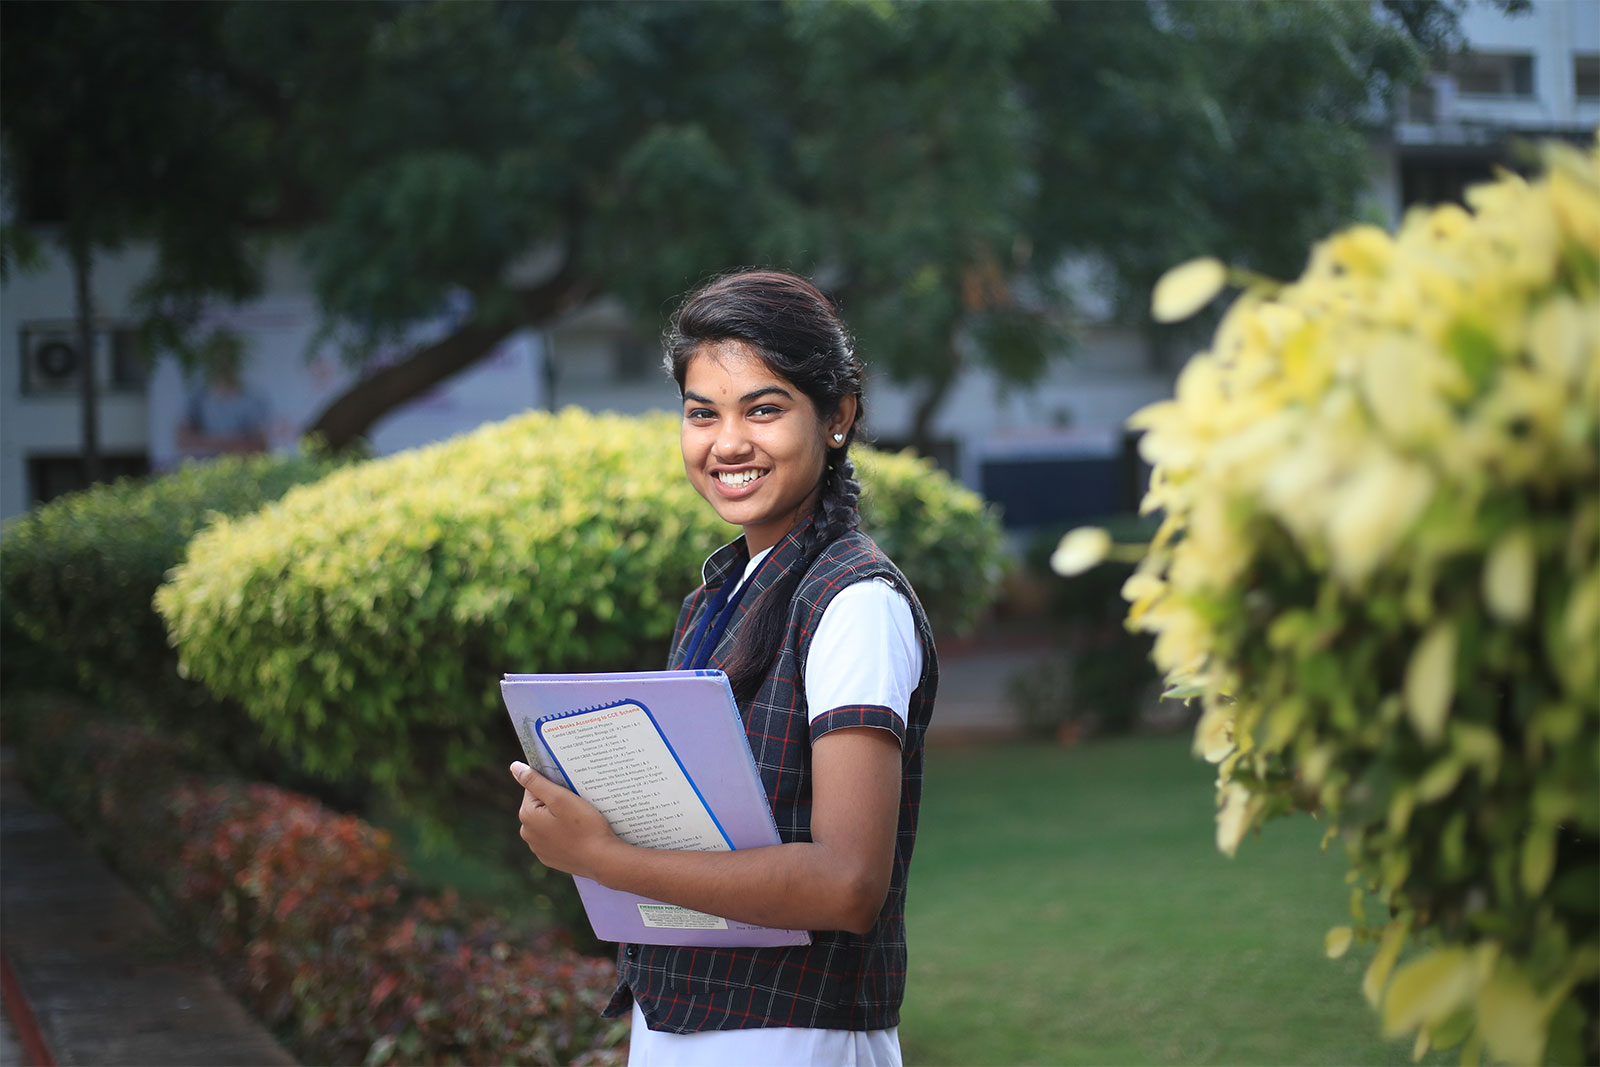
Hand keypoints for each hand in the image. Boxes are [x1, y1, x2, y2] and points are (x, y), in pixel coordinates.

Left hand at [509, 761, 619, 879]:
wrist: (602, 860)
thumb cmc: (585, 826)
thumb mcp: (561, 798)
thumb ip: (535, 781)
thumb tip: (514, 767)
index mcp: (527, 816)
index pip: (534, 788)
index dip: (554, 787)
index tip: (570, 793)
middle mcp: (527, 833)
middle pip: (540, 805)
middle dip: (556, 803)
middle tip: (577, 807)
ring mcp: (538, 848)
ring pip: (546, 822)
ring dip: (559, 818)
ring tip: (579, 822)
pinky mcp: (549, 858)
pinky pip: (553, 838)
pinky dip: (563, 834)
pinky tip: (577, 836)